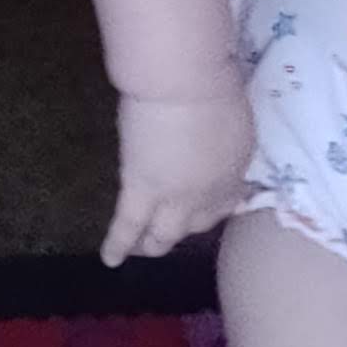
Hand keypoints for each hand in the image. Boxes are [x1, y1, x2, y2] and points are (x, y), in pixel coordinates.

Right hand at [104, 85, 255, 264]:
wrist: (186, 86)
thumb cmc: (216, 86)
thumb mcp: (237, 118)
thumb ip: (229, 141)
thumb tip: (218, 146)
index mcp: (233, 172)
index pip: (227, 202)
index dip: (217, 208)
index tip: (211, 208)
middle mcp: (207, 195)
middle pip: (197, 224)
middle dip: (187, 230)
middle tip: (176, 233)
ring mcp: (174, 199)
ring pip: (164, 234)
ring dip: (155, 244)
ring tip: (145, 250)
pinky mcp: (140, 191)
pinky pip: (127, 225)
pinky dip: (118, 245)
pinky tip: (110, 260)